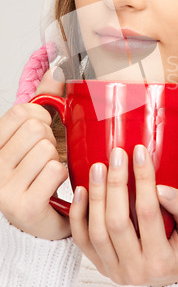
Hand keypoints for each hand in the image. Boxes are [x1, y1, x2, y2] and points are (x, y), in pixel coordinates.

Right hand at [0, 68, 70, 239]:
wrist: (45, 218)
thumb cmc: (41, 172)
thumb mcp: (39, 132)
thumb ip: (47, 99)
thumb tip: (58, 68)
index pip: (23, 112)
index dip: (42, 119)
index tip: (40, 134)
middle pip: (37, 130)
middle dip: (52, 140)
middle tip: (47, 158)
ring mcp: (3, 189)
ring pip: (48, 150)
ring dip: (58, 160)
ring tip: (49, 174)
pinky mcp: (23, 207)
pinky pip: (55, 171)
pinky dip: (62, 176)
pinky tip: (54, 187)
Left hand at [69, 145, 177, 285]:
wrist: (176, 278)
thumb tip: (161, 188)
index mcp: (161, 261)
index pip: (148, 213)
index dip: (143, 180)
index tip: (140, 152)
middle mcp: (134, 270)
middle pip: (117, 222)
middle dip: (115, 184)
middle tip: (117, 154)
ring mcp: (114, 270)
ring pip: (96, 231)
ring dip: (96, 196)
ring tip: (98, 167)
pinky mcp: (100, 265)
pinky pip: (82, 240)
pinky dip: (78, 214)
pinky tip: (80, 190)